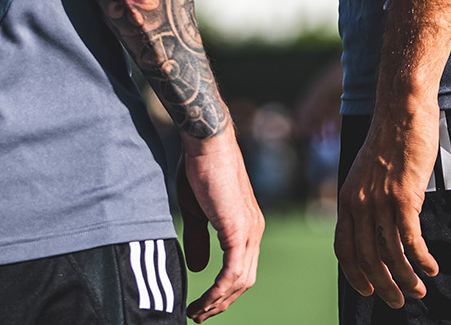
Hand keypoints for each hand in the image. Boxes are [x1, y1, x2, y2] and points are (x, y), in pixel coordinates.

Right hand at [177, 130, 261, 320]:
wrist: (205, 144)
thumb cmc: (199, 170)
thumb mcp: (197, 212)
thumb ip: (199, 240)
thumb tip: (199, 269)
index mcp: (246, 226)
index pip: (242, 268)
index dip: (224, 290)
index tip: (204, 304)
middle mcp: (253, 230)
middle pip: (244, 280)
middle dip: (221, 302)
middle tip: (199, 314)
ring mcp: (249, 230)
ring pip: (239, 279)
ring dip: (218, 301)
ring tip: (196, 312)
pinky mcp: (238, 229)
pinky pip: (232, 271)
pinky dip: (218, 290)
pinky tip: (204, 300)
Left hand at [336, 102, 440, 308]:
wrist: (401, 109)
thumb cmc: (390, 138)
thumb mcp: (367, 171)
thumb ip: (367, 198)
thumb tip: (377, 225)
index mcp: (347, 198)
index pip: (344, 248)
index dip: (355, 274)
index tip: (368, 289)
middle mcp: (359, 204)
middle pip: (368, 259)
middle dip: (384, 286)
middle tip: (398, 301)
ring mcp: (381, 202)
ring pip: (391, 254)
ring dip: (406, 279)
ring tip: (419, 291)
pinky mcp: (404, 198)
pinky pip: (412, 240)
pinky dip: (422, 259)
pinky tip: (431, 267)